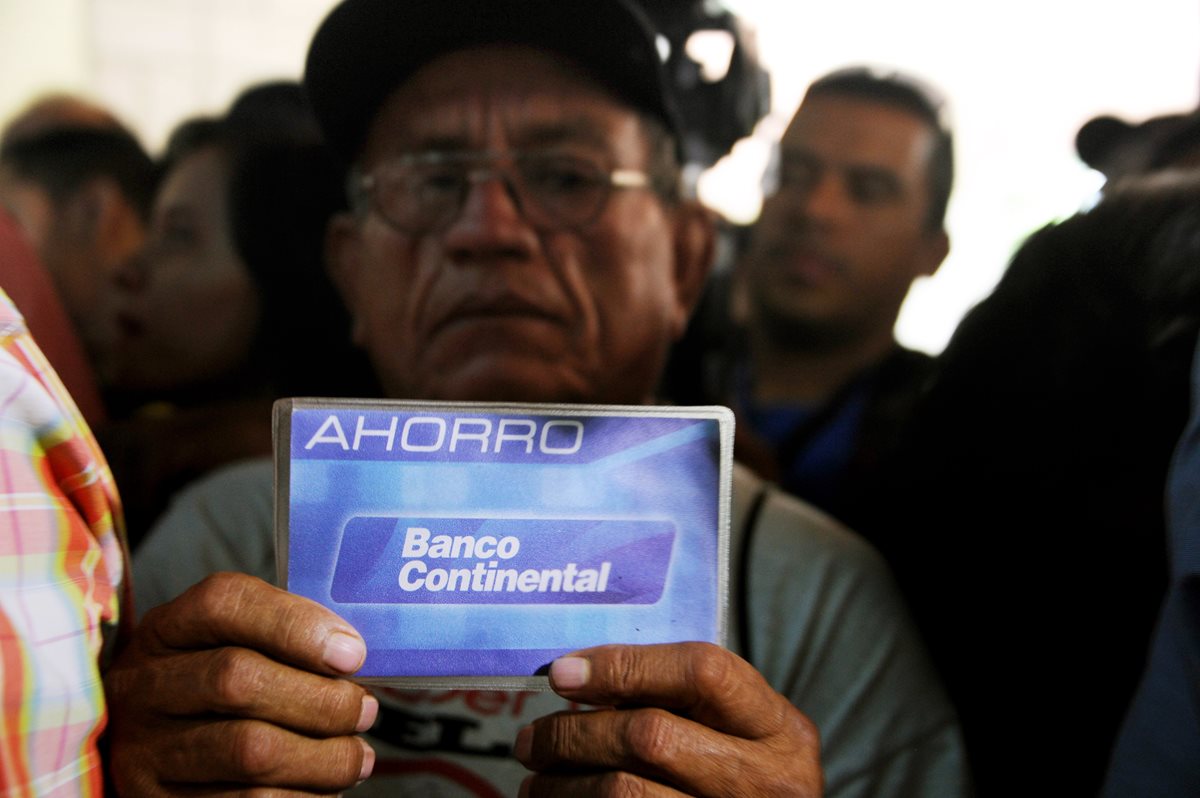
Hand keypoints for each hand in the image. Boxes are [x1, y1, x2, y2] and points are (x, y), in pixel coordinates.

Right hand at [104, 572, 377, 795]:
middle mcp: (143, 688)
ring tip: (355, 758)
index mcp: (166, 631)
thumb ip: (284, 642)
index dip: (295, 624)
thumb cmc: (215, 698)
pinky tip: (323, 789)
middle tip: (364, 712)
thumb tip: (352, 655)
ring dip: (324, 758)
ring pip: (251, 751)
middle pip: (240, 678)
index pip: (224, 603)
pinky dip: (302, 797)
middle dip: (322, 699)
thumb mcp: (230, 652)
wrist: (158, 762)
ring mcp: (145, 752)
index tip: (353, 654)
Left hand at [514, 642, 821, 796]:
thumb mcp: (738, 735)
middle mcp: (768, 782)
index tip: (565, 673)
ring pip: (625, 792)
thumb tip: (581, 675)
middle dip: (575, 732)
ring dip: (564, 783)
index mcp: (781, 731)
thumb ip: (684, 702)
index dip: (625, 665)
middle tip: (534, 738)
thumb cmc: (741, 781)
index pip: (702, 672)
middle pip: (651, 735)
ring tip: (539, 777)